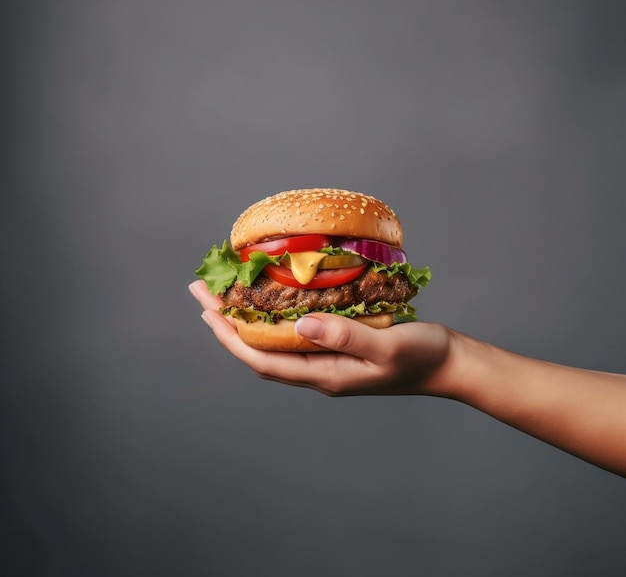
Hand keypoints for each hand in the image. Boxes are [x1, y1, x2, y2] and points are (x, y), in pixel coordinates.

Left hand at [188, 280, 454, 396]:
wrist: (450, 364)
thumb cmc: (424, 357)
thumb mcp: (389, 346)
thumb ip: (347, 337)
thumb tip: (300, 325)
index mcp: (326, 375)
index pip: (262, 360)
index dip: (230, 336)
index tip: (206, 309)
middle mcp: (320, 371)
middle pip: (260, 350)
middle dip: (227, 323)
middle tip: (203, 291)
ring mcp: (329, 360)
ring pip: (275, 342)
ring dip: (247, 318)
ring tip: (227, 293)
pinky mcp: (340, 347)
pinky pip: (296, 333)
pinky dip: (277, 315)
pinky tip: (275, 299)